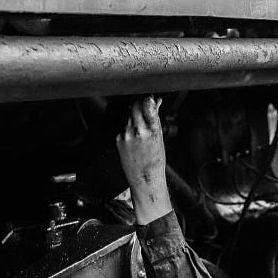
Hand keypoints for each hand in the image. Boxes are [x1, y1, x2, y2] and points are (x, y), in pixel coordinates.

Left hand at [116, 96, 171, 224]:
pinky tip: (133, 141)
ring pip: (128, 117)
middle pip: (134, 106)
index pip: (146, 104)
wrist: (145, 179)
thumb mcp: (159, 138)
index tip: (149, 99)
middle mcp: (138, 130)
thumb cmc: (155, 160)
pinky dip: (128, 130)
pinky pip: (123, 128)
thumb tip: (155, 102)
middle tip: (143, 108)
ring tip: (140, 132)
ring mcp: (126, 135)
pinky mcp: (118, 139)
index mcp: (152, 129)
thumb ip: (155, 118)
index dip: (147, 99)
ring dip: (133, 118)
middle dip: (138, 105)